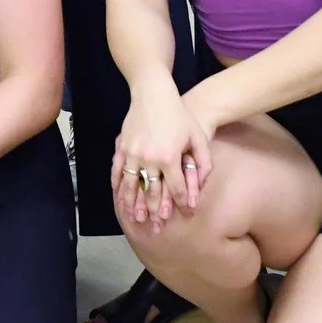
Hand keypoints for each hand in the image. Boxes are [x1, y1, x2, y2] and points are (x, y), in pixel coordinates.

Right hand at [113, 88, 208, 224]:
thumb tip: (200, 187)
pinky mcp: (122, 147)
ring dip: (133, 204)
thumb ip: (203, 163)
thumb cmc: (179, 115)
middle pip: (152, 192)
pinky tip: (120, 196)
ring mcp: (132, 153)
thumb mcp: (198, 137)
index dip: (182, 204)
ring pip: (132, 186)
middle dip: (155, 212)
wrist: (153, 93)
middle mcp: (149, 159)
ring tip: (135, 219)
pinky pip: (118, 171)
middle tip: (157, 229)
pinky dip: (119, 186)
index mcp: (169, 158)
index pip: (176, 189)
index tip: (184, 215)